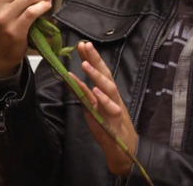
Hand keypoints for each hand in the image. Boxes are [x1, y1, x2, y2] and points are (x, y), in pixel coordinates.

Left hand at [75, 41, 138, 176]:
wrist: (123, 147)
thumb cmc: (108, 124)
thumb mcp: (92, 106)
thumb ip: (83, 92)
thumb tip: (69, 78)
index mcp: (107, 91)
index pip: (100, 70)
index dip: (92, 57)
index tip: (83, 44)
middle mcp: (112, 95)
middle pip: (105, 74)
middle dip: (95, 59)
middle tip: (85, 45)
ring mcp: (113, 106)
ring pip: (108, 88)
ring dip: (97, 76)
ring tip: (86, 64)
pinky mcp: (112, 119)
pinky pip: (108, 107)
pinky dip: (101, 98)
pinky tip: (94, 90)